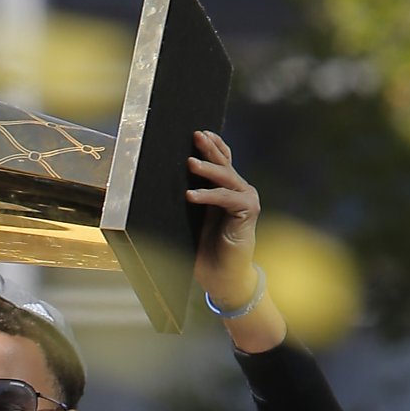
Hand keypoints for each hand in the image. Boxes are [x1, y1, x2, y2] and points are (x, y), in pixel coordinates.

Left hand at [187, 130, 262, 299]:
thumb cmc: (207, 253)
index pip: (223, 160)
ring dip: (208, 169)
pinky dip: (208, 195)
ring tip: (189, 163)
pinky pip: (226, 198)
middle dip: (209, 148)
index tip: (200, 132)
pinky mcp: (247, 212)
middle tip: (196, 135)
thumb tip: (162, 182)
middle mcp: (240, 191)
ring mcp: (246, 200)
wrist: (223, 278)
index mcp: (226, 191)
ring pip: (226, 177)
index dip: (214, 145)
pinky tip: (191, 195)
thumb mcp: (194, 221)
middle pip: (224, 163)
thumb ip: (190, 201)